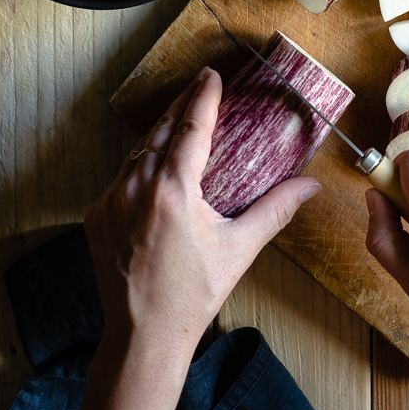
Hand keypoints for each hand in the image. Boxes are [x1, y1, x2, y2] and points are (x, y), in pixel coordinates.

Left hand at [80, 67, 319, 409]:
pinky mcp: (97, 215)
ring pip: (139, 150)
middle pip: (162, 129)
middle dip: (182, 104)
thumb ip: (276, 209)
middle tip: (200, 87)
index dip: (204, 94)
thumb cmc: (194, 294)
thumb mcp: (240, 248)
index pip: (192, 125)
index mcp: (173, 191)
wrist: (144, 335)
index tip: (211, 74)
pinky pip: (121, 175)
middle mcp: (137, 188)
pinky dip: (141, 162)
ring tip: (182, 119)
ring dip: (161, 131)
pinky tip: (157, 163)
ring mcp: (111, 201)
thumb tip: (311, 186)